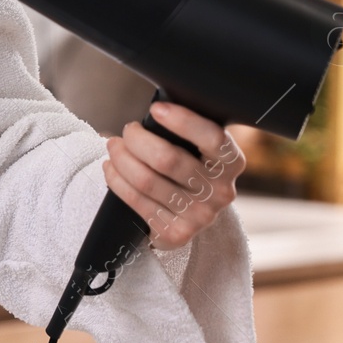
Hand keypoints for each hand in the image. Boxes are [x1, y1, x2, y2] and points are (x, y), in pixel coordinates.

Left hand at [101, 101, 245, 251]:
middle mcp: (220, 192)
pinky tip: (111, 169)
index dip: (182, 121)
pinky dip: (116, 179)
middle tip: (128, 131)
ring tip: (114, 146)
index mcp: (231, 163)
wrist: (190, 215)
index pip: (212, 138)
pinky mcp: (176, 233)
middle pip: (167, 159)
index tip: (156, 109)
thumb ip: (188, 130)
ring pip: (146, 180)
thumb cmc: (189, 166)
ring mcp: (199, 216)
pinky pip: (136, 200)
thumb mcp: (199, 147)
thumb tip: (157, 109)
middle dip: (137, 139)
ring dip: (121, 158)